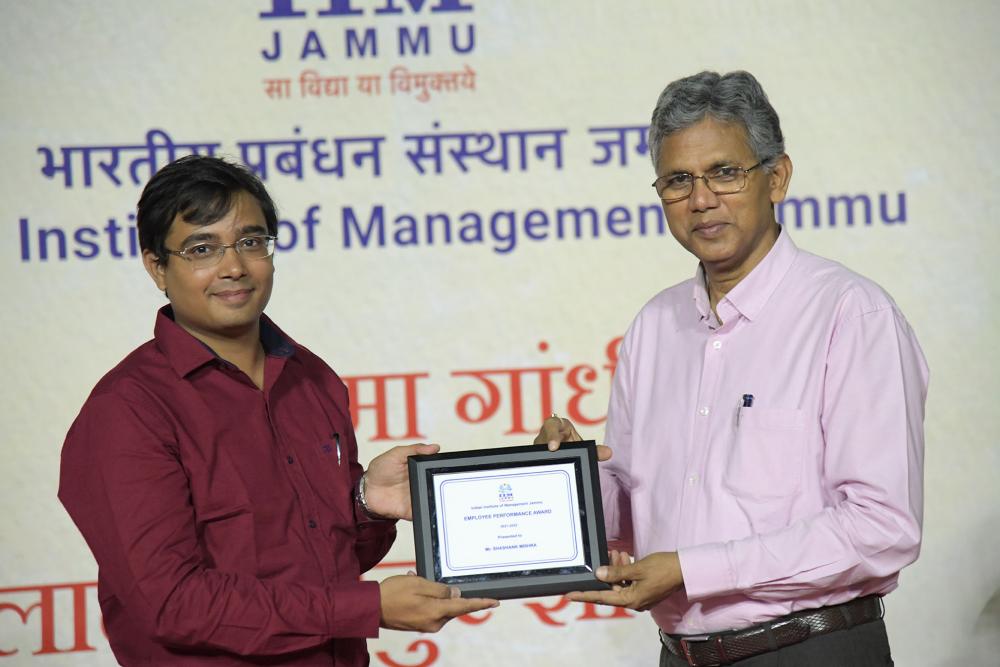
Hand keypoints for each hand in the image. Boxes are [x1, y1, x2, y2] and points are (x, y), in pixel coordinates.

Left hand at [364, 443, 439, 519]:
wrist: (367, 492)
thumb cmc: (380, 470)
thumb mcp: (396, 454)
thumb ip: (415, 449)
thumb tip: (434, 447)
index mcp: (419, 468)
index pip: (437, 468)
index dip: (443, 468)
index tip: (448, 466)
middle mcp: (421, 482)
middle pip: (438, 484)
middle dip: (441, 484)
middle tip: (442, 481)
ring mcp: (418, 496)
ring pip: (434, 498)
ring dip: (436, 497)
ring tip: (434, 493)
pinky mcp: (413, 510)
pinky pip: (425, 513)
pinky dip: (428, 511)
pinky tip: (427, 505)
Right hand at [379, 575, 498, 632]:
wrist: (371, 608)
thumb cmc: (393, 593)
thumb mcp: (419, 584)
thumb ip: (440, 590)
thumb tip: (456, 594)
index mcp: (436, 612)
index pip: (464, 606)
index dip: (481, 603)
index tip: (495, 601)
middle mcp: (434, 623)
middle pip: (452, 606)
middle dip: (446, 592)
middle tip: (428, 579)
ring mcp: (426, 625)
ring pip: (440, 606)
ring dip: (433, 593)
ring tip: (416, 580)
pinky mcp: (419, 624)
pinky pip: (430, 609)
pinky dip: (426, 598)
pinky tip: (413, 588)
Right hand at [534, 414, 611, 461]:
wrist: (564, 448)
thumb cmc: (571, 443)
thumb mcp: (581, 445)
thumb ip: (594, 450)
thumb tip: (609, 453)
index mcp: (556, 425)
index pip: (551, 425)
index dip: (551, 435)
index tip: (554, 447)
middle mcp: (544, 435)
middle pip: (541, 441)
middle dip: (546, 449)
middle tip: (551, 457)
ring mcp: (537, 446)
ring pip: (538, 452)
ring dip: (545, 459)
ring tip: (553, 468)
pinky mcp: (535, 456)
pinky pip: (537, 461)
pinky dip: (543, 467)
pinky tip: (548, 475)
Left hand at [566, 551, 682, 611]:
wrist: (685, 569)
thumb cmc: (663, 568)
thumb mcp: (638, 568)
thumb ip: (617, 572)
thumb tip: (598, 574)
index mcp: (631, 600)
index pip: (601, 597)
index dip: (584, 595)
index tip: (569, 594)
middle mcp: (634, 601)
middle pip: (611, 588)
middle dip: (607, 571)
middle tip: (608, 555)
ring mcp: (640, 596)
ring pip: (620, 583)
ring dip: (617, 569)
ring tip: (619, 553)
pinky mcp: (645, 590)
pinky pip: (629, 582)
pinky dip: (625, 571)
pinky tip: (624, 557)